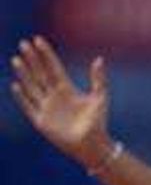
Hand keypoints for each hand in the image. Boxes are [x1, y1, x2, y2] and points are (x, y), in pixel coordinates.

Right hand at [10, 36, 111, 166]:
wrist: (93, 145)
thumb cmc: (98, 122)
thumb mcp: (100, 98)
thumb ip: (98, 79)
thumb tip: (99, 59)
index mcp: (67, 89)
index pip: (53, 67)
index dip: (46, 54)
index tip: (37, 39)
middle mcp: (54, 96)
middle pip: (40, 74)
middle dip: (32, 59)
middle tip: (23, 43)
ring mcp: (46, 108)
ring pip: (32, 86)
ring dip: (24, 73)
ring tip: (17, 59)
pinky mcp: (41, 121)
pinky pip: (29, 106)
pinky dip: (22, 96)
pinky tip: (16, 85)